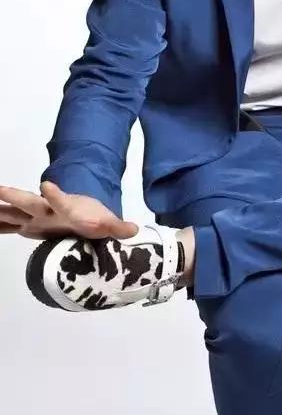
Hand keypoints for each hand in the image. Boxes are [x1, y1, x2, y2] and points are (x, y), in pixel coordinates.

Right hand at [0, 181, 138, 239]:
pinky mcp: (27, 226)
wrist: (83, 216)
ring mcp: (35, 218)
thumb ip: (118, 227)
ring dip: (0, 209)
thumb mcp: (107, 224)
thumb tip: (134, 229)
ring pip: (13, 212)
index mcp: (67, 209)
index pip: (62, 201)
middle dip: (15, 197)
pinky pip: (8, 226)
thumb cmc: (92, 218)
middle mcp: (47, 211)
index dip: (55, 195)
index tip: (46, 185)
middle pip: (29, 203)